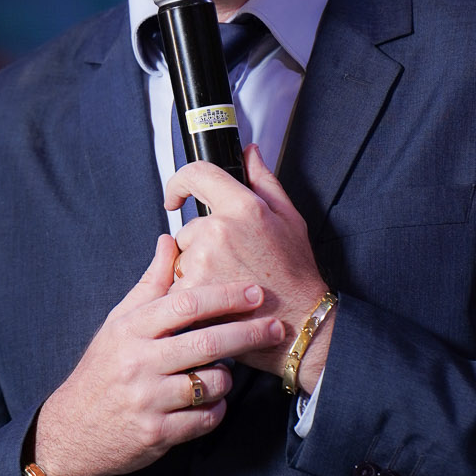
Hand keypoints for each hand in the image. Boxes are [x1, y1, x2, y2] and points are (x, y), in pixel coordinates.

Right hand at [30, 234, 283, 475]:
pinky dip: (217, 408)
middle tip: (277, 327)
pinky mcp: (158, 434)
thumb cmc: (103, 369)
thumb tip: (170, 240)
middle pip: (206, 344)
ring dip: (228, 377)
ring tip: (224, 371)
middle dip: (248, 333)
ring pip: (212, 383)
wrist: (73, 431)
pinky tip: (211, 400)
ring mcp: (149, 400)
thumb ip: (151, 283)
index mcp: (131, 329)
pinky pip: (207, 419)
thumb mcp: (119, 322)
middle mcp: (139, 363)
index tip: (255, 291)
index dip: (225, 295)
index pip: (184, 304)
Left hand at [166, 146, 334, 384]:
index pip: (197, 173)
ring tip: (228, 284)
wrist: (300, 323)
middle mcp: (219, 229)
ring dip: (195, 269)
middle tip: (232, 266)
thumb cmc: (296, 273)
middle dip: (201, 244)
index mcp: (244, 207)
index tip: (175, 195)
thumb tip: (249, 152)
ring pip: (181, 258)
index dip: (180, 181)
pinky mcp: (192, 290)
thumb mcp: (290, 219)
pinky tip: (217, 301)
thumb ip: (264, 181)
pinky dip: (191, 292)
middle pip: (188, 228)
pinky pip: (177, 284)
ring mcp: (203, 260)